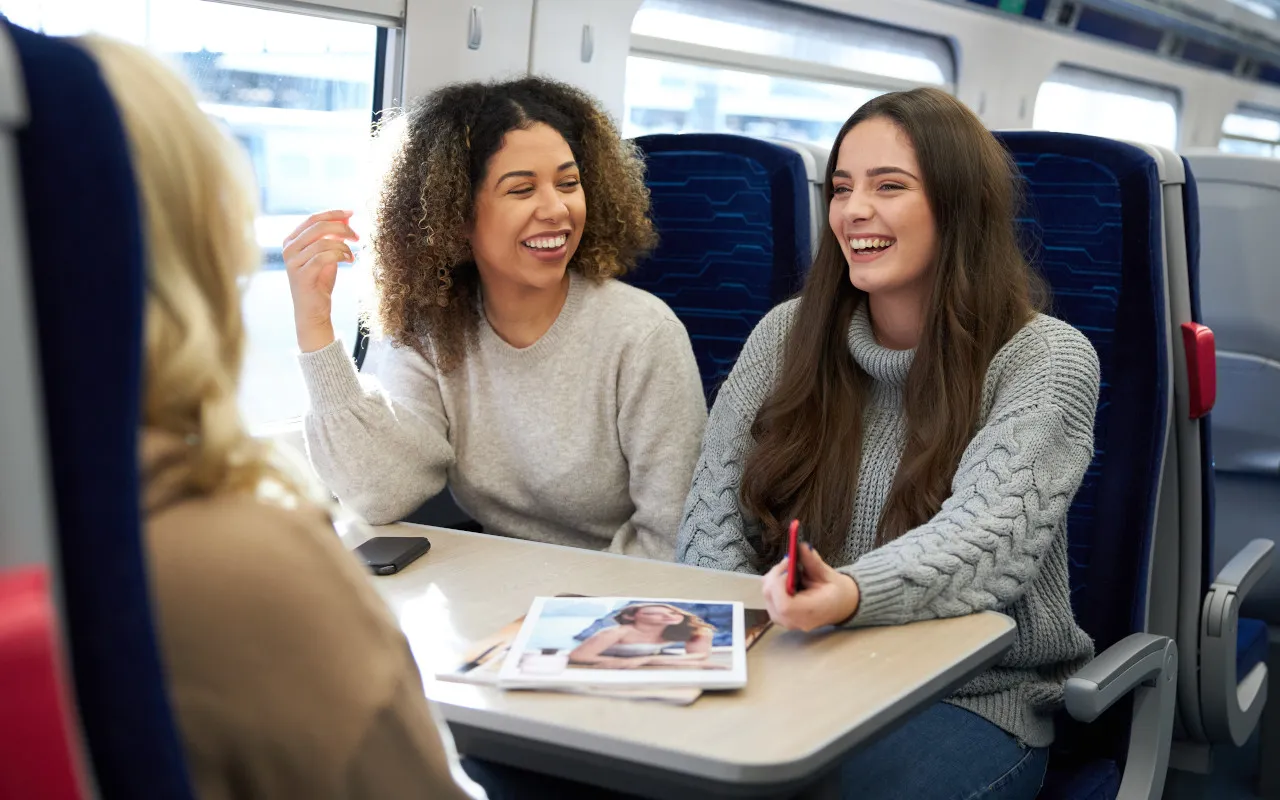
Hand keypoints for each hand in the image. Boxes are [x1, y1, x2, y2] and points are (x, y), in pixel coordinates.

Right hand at [282, 209, 358, 351]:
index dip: (334, 214)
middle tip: (357, 237)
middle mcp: (288, 249)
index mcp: (292, 240)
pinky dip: (340, 255)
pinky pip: (323, 257)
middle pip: (318, 227)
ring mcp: (293, 262)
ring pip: (323, 242)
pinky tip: (349, 261)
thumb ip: (332, 237)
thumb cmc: (320, 282)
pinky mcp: (301, 275)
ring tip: (352, 256)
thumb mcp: (327, 255)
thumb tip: (346, 218)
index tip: (352, 213)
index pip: (313, 219)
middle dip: (342, 228)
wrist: (313, 310)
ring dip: (343, 246)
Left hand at [761, 543, 860, 631]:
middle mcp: (795, 621)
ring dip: (774, 578)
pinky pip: (769, 598)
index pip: (784, 605)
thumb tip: (802, 547)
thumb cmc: (837, 593)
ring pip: (766, 596)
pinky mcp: (780, 616)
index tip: (789, 566)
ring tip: (789, 569)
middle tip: (788, 561)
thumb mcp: (829, 575)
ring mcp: (785, 621)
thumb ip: (813, 562)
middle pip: (770, 598)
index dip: (780, 584)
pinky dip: (774, 584)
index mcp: (811, 613)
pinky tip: (786, 579)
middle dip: (775, 575)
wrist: (840, 607)